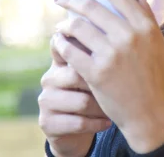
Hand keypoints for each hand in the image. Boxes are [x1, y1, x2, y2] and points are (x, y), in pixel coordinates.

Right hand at [38, 36, 111, 156]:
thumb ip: (97, 54)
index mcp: (60, 63)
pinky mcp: (47, 122)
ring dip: (102, 107)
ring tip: (113, 108)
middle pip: (78, 75)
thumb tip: (117, 32)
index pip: (66, 47)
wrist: (74, 131)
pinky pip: (78, 122)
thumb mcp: (92, 74)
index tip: (107, 59)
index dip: (84, 51)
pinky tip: (107, 122)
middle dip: (101, 85)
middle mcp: (49, 78)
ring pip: (82, 101)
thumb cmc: (90, 95)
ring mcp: (45, 101)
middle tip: (118, 90)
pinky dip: (97, 123)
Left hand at [53, 0, 163, 152]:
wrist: (149, 112)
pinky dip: (61, 43)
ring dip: (65, 24)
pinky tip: (60, 42)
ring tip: (62, 26)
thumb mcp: (159, 43)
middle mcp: (128, 37)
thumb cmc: (154, 75)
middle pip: (91, 7)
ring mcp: (111, 55)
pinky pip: (70, 50)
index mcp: (145, 26)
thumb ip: (147, 16)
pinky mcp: (95, 73)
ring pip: (77, 27)